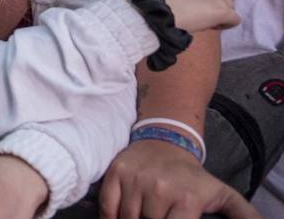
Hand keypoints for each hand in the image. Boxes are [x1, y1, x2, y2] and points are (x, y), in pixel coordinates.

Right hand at [99, 139, 259, 218]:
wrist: (164, 140)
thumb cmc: (192, 176)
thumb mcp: (222, 194)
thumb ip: (244, 215)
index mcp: (186, 200)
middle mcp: (160, 190)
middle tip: (157, 217)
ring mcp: (135, 181)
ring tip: (142, 216)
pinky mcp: (116, 174)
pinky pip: (107, 207)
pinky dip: (110, 216)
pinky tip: (120, 217)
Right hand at [151, 0, 238, 34]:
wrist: (152, 9)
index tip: (185, 1)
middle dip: (207, 1)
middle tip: (191, 13)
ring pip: (226, 3)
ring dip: (217, 11)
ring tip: (201, 21)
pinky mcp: (222, 10)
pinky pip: (234, 18)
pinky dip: (226, 23)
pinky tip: (212, 27)